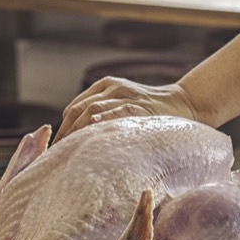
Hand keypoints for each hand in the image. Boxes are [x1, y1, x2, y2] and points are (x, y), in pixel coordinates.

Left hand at [54, 77, 198, 142]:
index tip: (57, 148)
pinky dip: (101, 122)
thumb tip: (79, 140)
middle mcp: (113, 88)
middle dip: (66, 132)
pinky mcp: (139, 106)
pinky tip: (92, 134)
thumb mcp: (123, 104)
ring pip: (92, 110)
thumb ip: (103, 114)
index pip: (74, 108)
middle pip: (78, 109)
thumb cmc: (150, 111)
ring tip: (69, 151)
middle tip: (59, 154)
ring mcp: (126, 95)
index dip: (63, 128)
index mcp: (105, 85)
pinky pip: (115, 113)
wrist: (183, 103)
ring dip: (77, 131)